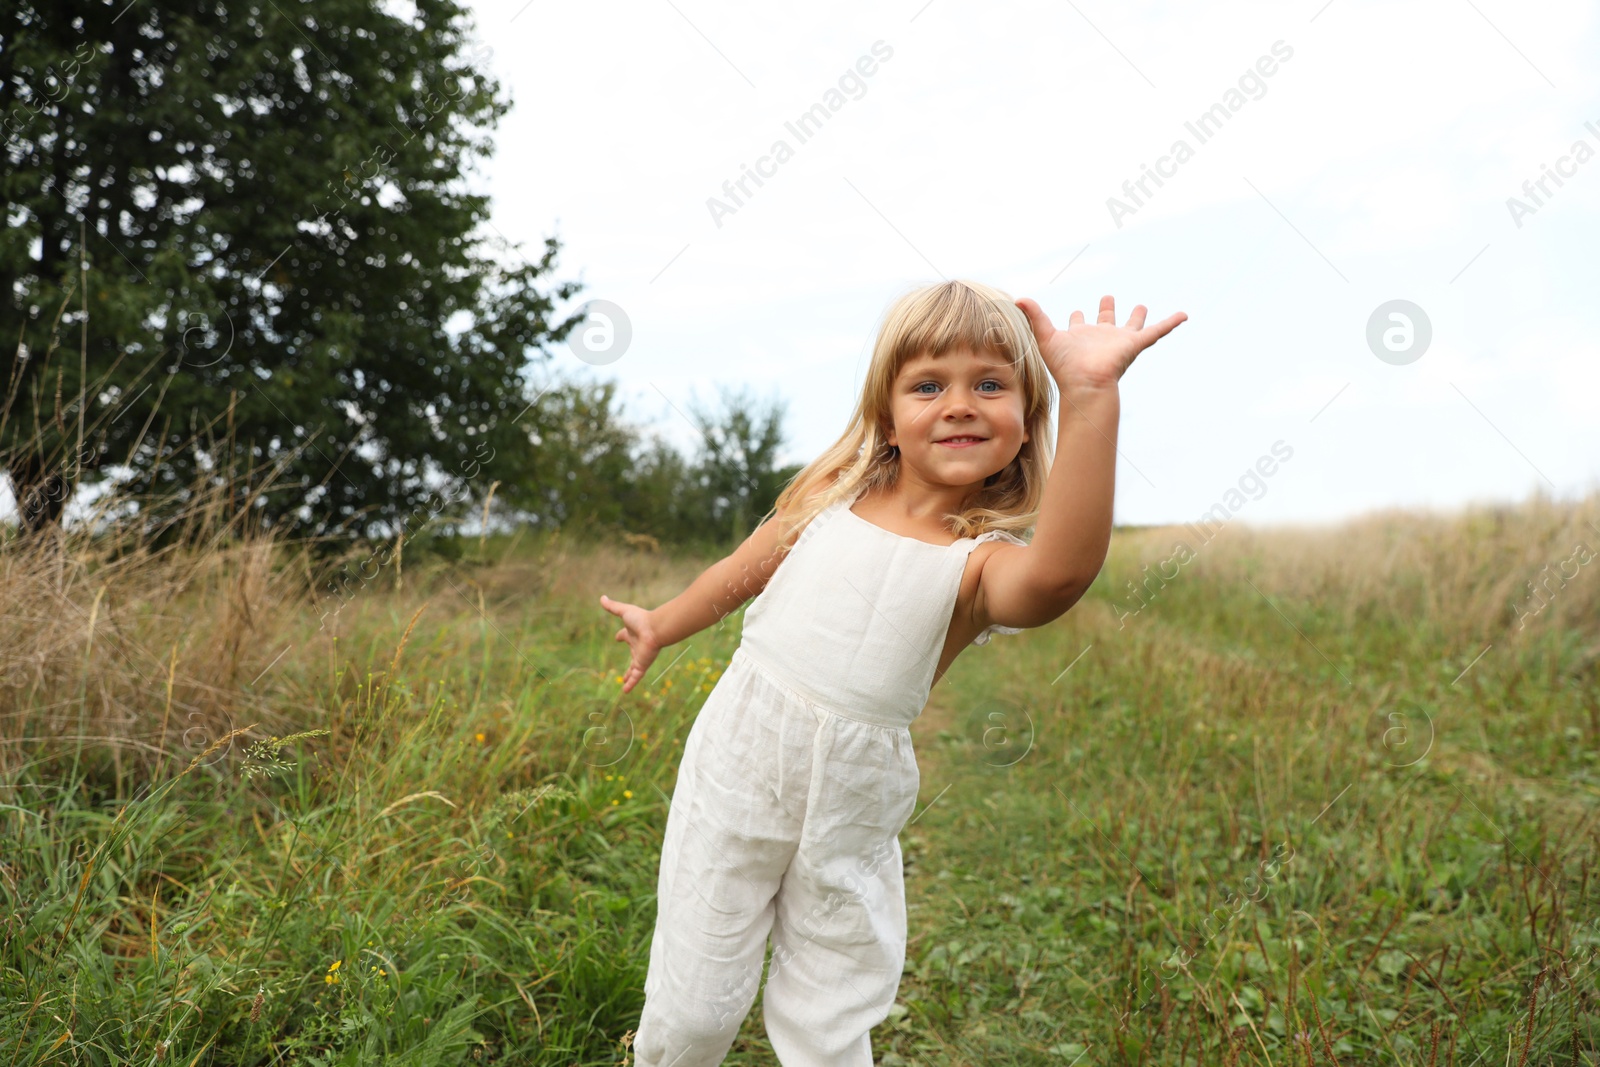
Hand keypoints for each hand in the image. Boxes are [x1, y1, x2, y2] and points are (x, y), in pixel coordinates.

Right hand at [600, 594, 662, 693]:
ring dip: (629, 676)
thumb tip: (602, 597)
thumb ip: (613, 606)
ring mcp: (640, 656)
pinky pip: (635, 676)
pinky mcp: (642, 664)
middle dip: (628, 661)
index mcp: (632, 634)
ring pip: (633, 669)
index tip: (617, 638)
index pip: (624, 636)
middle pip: (631, 655)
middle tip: (624, 668)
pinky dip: (631, 684)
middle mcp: (636, 646)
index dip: (620, 636)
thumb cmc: (641, 619)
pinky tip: (625, 691)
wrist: (656, 629)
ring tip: (625, 683)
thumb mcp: (624, 612)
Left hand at [1016, 295, 1185, 390]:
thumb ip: (1034, 316)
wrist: (1085, 384)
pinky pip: (1157, 331)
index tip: (1077, 312)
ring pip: (1132, 325)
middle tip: (1108, 297)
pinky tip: (1183, 314)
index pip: (1078, 324)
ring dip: (1138, 316)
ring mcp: (1119, 341)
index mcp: (1081, 337)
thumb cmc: (1064, 366)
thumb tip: (1018, 298)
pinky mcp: (1135, 344)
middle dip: (1107, 310)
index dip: (1077, 318)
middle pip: (1106, 321)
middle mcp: (1101, 338)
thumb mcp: (1046, 336)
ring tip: (1142, 307)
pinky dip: (1171, 323)